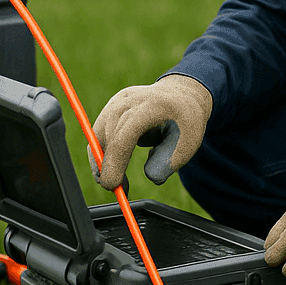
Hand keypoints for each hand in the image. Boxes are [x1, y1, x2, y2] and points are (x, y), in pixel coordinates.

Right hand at [91, 74, 211, 190]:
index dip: (115, 163)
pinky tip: (114, 165)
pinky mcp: (111, 106)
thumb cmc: (185, 121)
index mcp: (153, 106)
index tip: (114, 185)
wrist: (181, 96)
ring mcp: (118, 101)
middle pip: (107, 136)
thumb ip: (168, 162)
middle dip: (106, 166)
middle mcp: (131, 100)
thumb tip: (150, 177)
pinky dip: (102, 152)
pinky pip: (98, 133)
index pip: (124, 136)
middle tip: (116, 188)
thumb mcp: (188, 144)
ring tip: (117, 178)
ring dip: (101, 161)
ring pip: (97, 136)